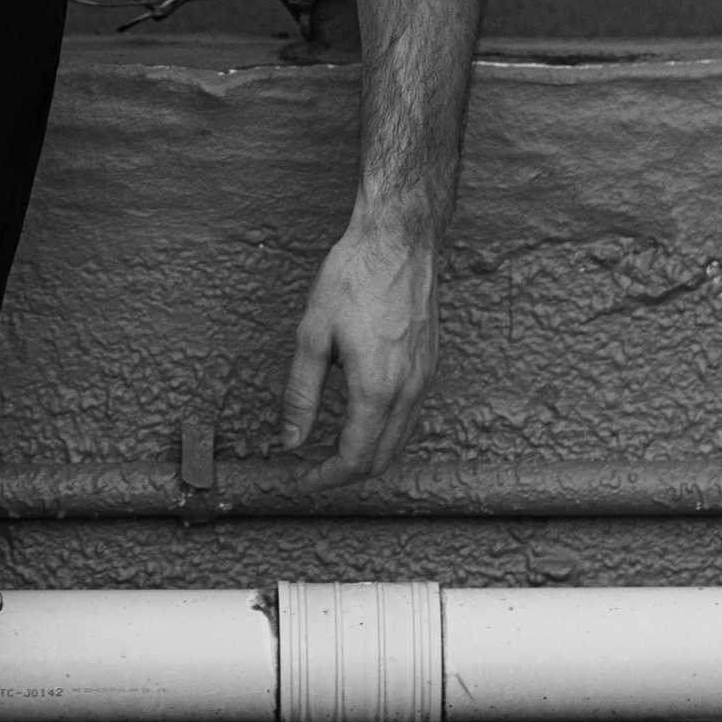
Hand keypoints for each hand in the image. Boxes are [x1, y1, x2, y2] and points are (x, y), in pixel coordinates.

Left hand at [280, 219, 438, 488]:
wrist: (398, 241)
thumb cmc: (353, 279)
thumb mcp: (312, 336)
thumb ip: (301, 395)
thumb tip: (291, 441)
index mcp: (377, 389)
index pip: (354, 458)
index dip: (324, 479)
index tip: (299, 480)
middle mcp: (409, 391)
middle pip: (381, 459)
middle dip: (345, 474)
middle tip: (311, 471)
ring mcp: (425, 379)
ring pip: (400, 440)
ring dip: (367, 455)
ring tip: (332, 450)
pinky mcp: (430, 365)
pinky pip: (410, 415)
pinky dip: (385, 431)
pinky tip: (360, 418)